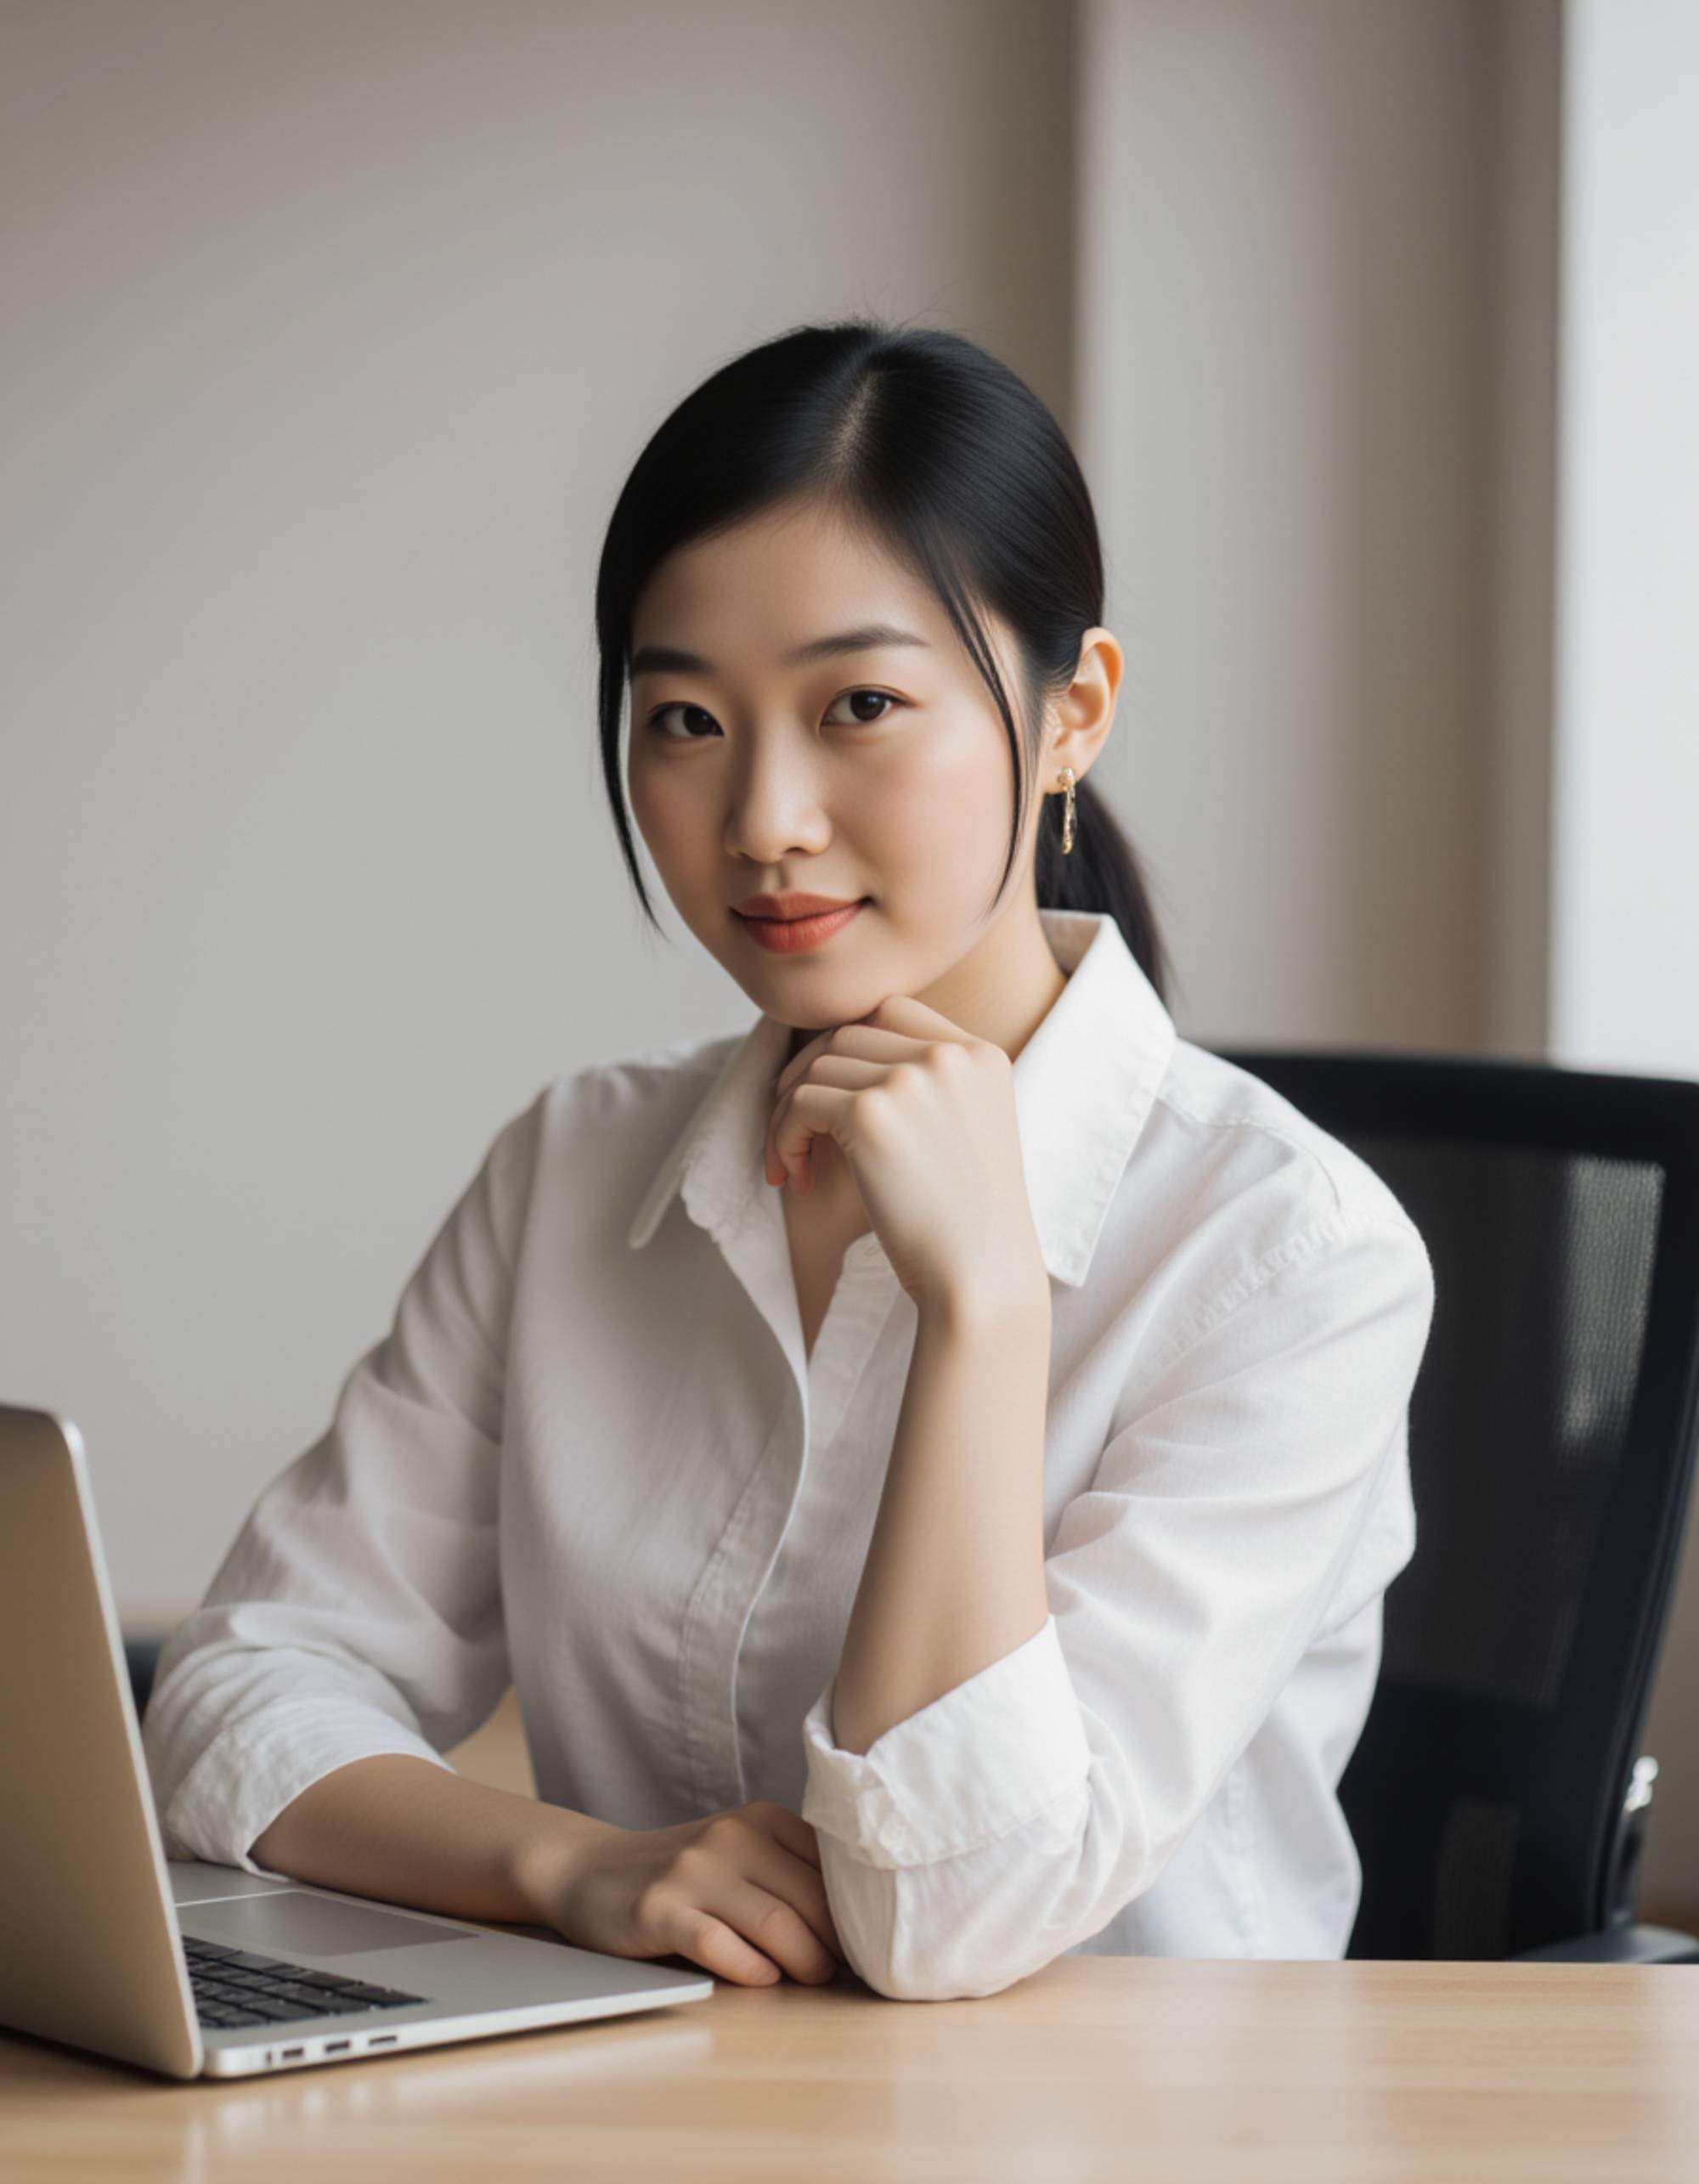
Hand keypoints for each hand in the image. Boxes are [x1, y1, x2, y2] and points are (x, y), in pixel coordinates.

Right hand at [522, 1800, 844, 1987]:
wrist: (593, 1870)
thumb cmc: (685, 1874)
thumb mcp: (740, 1853)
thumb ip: (789, 1873)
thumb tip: (855, 1928)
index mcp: (760, 1818)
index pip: (829, 1865)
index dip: (852, 1910)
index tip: (862, 1941)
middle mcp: (730, 1836)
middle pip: (808, 1899)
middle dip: (835, 1944)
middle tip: (842, 1972)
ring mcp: (692, 1872)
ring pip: (773, 1922)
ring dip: (804, 1961)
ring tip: (813, 1980)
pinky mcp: (659, 1910)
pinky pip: (717, 1943)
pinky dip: (749, 1967)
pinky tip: (763, 1979)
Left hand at [765, 995, 1047, 1316]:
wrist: (981, 1279)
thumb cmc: (967, 1222)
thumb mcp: (966, 1129)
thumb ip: (926, 1084)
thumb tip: (836, 1058)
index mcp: (981, 1055)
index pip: (893, 1011)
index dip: (849, 1049)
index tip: (834, 1099)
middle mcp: (950, 1055)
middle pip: (847, 1035)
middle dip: (810, 1080)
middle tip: (797, 1134)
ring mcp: (911, 1079)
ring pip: (817, 1067)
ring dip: (790, 1115)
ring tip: (793, 1164)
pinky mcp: (871, 1113)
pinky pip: (799, 1104)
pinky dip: (783, 1138)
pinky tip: (793, 1178)